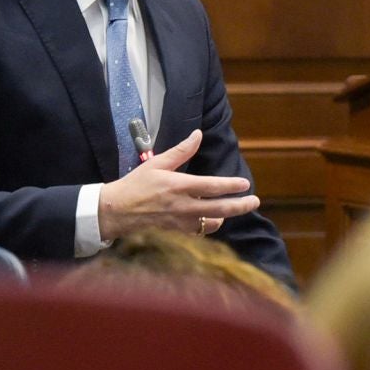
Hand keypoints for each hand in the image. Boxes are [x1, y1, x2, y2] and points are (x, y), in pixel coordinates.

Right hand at [96, 129, 260, 241]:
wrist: (115, 212)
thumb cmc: (135, 186)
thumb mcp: (157, 163)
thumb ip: (181, 151)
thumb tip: (197, 135)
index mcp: (179, 186)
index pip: (213, 186)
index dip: (232, 185)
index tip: (245, 184)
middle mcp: (183, 207)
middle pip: (220, 208)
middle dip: (240, 205)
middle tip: (254, 201)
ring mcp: (181, 223)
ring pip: (212, 223)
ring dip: (224, 217)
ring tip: (231, 211)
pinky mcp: (176, 234)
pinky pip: (199, 233)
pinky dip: (207, 227)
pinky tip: (210, 221)